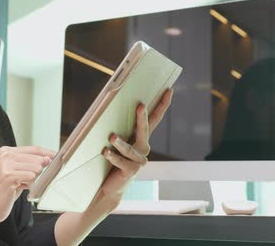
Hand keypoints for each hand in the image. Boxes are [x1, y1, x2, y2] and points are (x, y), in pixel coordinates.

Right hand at [0, 146, 55, 224]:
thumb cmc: (5, 191)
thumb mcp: (18, 173)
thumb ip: (31, 164)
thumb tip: (48, 158)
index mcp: (6, 151)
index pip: (34, 149)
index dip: (48, 153)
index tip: (58, 156)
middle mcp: (5, 154)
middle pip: (37, 158)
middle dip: (38, 171)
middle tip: (25, 180)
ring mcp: (6, 164)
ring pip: (36, 168)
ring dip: (32, 179)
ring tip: (20, 184)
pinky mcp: (8, 175)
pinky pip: (31, 177)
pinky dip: (29, 185)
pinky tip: (19, 188)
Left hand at [93, 89, 173, 210]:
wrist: (110, 186)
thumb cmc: (112, 160)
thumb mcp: (117, 142)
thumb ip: (119, 128)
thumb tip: (112, 111)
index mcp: (141, 138)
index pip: (154, 118)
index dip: (162, 104)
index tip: (169, 90)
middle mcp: (143, 148)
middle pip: (145, 130)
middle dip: (142, 117)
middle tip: (140, 105)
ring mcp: (138, 160)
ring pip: (129, 148)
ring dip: (120, 143)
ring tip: (112, 137)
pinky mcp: (130, 171)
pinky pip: (120, 161)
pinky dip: (112, 156)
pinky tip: (105, 151)